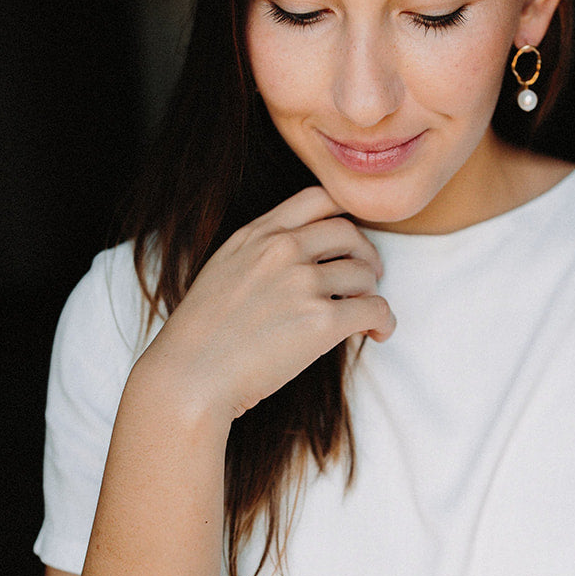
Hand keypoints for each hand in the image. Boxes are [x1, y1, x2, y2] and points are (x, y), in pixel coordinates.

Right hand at [136, 186, 394, 421]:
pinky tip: (378, 333)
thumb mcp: (222, 270)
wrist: (190, 377)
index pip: (317, 198)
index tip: (349, 239)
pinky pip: (375, 308)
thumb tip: (300, 256)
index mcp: (256, 234)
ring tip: (363, 315)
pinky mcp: (321, 321)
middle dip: (365, 254)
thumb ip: (259, 253)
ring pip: (365, 274)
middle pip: (349, 233)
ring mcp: (303, 283)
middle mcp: (282, 250)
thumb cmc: (200, 337)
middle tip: (367, 277)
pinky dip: (384, 321)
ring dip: (371, 294)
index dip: (343, 215)